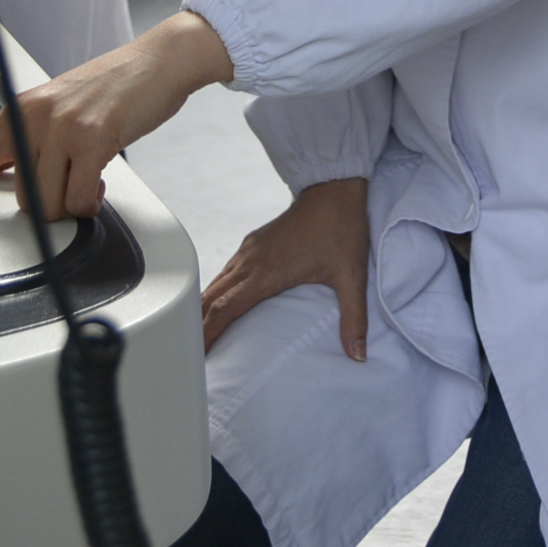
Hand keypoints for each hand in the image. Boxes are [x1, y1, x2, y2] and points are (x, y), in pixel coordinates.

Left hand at [0, 10, 234, 218]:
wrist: (156, 62)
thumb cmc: (111, 87)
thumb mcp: (55, 107)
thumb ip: (25, 140)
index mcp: (19, 111)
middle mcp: (34, 118)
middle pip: (19, 194)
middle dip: (48, 204)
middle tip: (69, 187)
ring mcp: (63, 128)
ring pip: (48, 202)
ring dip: (72, 205)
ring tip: (88, 183)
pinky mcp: (94, 139)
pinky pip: (80, 198)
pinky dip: (91, 203)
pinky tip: (99, 185)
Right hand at [201, 177, 371, 359]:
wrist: (334, 189)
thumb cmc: (341, 229)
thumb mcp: (351, 276)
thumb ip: (353, 318)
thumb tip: (358, 355)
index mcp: (267, 273)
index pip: (225, 309)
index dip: (207, 334)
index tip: (196, 356)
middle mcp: (251, 262)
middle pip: (210, 300)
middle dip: (197, 328)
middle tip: (190, 357)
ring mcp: (249, 252)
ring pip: (214, 285)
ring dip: (203, 310)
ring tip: (198, 337)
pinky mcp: (252, 245)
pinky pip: (225, 273)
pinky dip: (215, 293)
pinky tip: (218, 306)